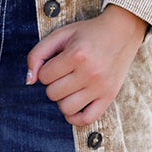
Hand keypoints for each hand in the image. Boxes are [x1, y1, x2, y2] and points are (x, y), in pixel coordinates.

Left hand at [26, 5, 146, 125]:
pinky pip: (87, 119)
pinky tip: (73, 105)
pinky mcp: (109, 97)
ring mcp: (101, 87)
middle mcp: (90, 73)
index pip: (44, 76)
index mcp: (77, 54)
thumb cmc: (88, 33)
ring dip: (62, 98)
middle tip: (63, 72)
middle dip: (53, 83)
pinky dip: (75, 117)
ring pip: (66, 108)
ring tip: (69, 86)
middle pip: (53, 93)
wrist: (122, 32)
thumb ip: (37, 54)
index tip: (56, 62)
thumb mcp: (60, 34)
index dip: (46, 69)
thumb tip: (29, 81)